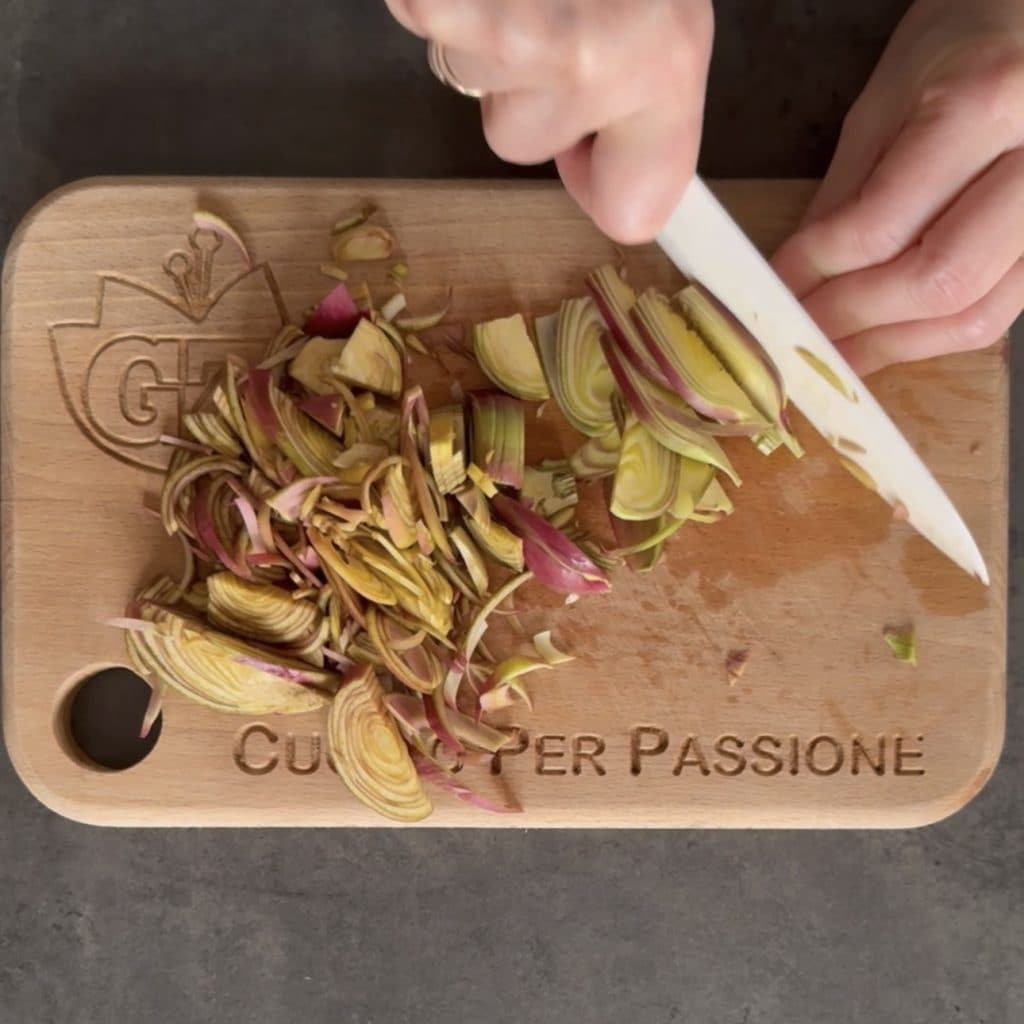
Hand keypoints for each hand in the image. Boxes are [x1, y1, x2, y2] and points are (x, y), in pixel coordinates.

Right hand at [384, 0, 713, 243]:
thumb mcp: (668, 8)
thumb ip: (651, 99)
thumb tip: (611, 170)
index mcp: (665, 64)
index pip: (633, 212)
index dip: (610, 185)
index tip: (605, 159)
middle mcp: (588, 63)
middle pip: (523, 144)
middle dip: (530, 87)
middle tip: (558, 10)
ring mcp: (502, 40)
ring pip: (478, 89)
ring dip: (491, 35)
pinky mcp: (432, 3)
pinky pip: (430, 26)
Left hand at [772, 0, 1023, 376]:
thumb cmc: (962, 43)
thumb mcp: (886, 100)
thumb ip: (845, 195)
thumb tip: (797, 276)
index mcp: (984, 106)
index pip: (881, 225)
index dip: (815, 271)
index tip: (772, 291)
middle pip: (936, 281)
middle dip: (851, 320)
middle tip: (796, 335)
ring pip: (972, 314)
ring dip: (890, 345)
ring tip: (832, 355)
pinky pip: (995, 314)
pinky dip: (930, 336)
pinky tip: (883, 339)